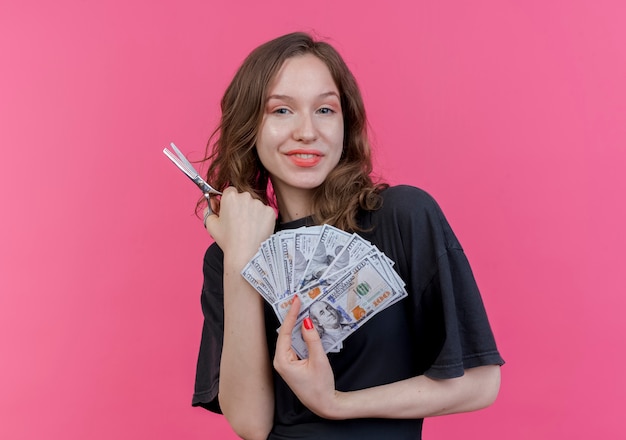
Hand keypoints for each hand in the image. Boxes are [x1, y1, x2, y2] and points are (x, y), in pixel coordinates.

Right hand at [203, 187, 275, 264]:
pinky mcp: (270, 212)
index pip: (230, 192)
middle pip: (244, 197)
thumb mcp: (211, 224)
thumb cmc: (228, 241)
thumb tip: (214, 201)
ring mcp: (260, 204)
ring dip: (253, 213)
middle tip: (239, 222)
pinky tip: (257, 230)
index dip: (229, 202)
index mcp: (230, 196)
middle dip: (242, 206)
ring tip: (248, 229)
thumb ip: (210, 209)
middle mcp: (246, 196)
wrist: (245, 254)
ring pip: (255, 205)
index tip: (230, 211)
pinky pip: (265, 213)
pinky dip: (262, 219)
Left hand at [273, 295, 341, 418]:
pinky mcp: (293, 364)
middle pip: (285, 333)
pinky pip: (295, 345)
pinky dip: (300, 335)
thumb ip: (312, 340)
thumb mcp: (319, 360)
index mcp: (283, 361)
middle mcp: (281, 361)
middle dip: (292, 317)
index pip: (285, 332)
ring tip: (303, 309)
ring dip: (297, 325)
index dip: (291, 315)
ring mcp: (286, 363)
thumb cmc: (320, 387)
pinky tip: (307, 326)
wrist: (325, 405)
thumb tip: (307, 322)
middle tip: (299, 301)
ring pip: (290, 338)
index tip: (296, 302)